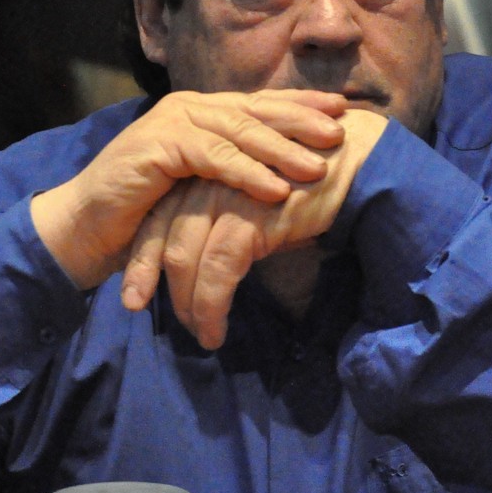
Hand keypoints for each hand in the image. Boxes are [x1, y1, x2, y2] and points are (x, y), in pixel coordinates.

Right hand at [31, 89, 349, 292]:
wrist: (88, 228)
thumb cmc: (148, 213)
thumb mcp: (202, 187)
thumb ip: (236, 171)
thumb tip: (293, 173)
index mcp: (202, 113)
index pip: (259, 103)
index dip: (301, 104)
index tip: (345, 110)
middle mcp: (188, 110)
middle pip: (255, 110)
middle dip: (301, 120)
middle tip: (342, 131)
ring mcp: (171, 124)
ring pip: (237, 132)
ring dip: (281, 150)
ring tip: (318, 166)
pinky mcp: (157, 148)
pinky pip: (212, 158)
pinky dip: (246, 173)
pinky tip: (275, 189)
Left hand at [122, 109, 388, 347]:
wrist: (357, 159)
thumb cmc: (315, 179)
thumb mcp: (261, 199)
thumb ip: (234, 219)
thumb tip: (218, 263)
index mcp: (206, 171)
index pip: (161, 216)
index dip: (143, 255)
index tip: (134, 293)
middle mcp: (208, 179)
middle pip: (163, 235)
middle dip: (147, 277)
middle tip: (139, 309)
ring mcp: (226, 194)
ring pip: (185, 257)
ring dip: (188, 302)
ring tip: (198, 333)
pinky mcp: (249, 214)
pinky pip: (219, 269)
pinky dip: (212, 305)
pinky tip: (216, 331)